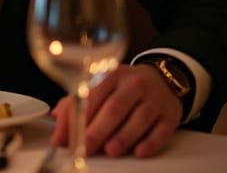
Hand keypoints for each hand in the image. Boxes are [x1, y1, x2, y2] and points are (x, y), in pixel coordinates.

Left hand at [51, 64, 181, 157]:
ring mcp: (154, 98)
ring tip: (109, 151)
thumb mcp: (101, 85)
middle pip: (114, 108)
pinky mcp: (170, 114)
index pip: (90, 95)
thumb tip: (56, 123)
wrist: (164, 79)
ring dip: (123, 137)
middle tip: (85, 148)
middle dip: (97, 130)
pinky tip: (138, 152)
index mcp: (110, 74)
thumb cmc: (124, 86)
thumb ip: (76, 101)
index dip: (75, 118)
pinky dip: (150, 143)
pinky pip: (161, 130)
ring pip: (138, 119)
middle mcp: (133, 83)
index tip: (64, 138)